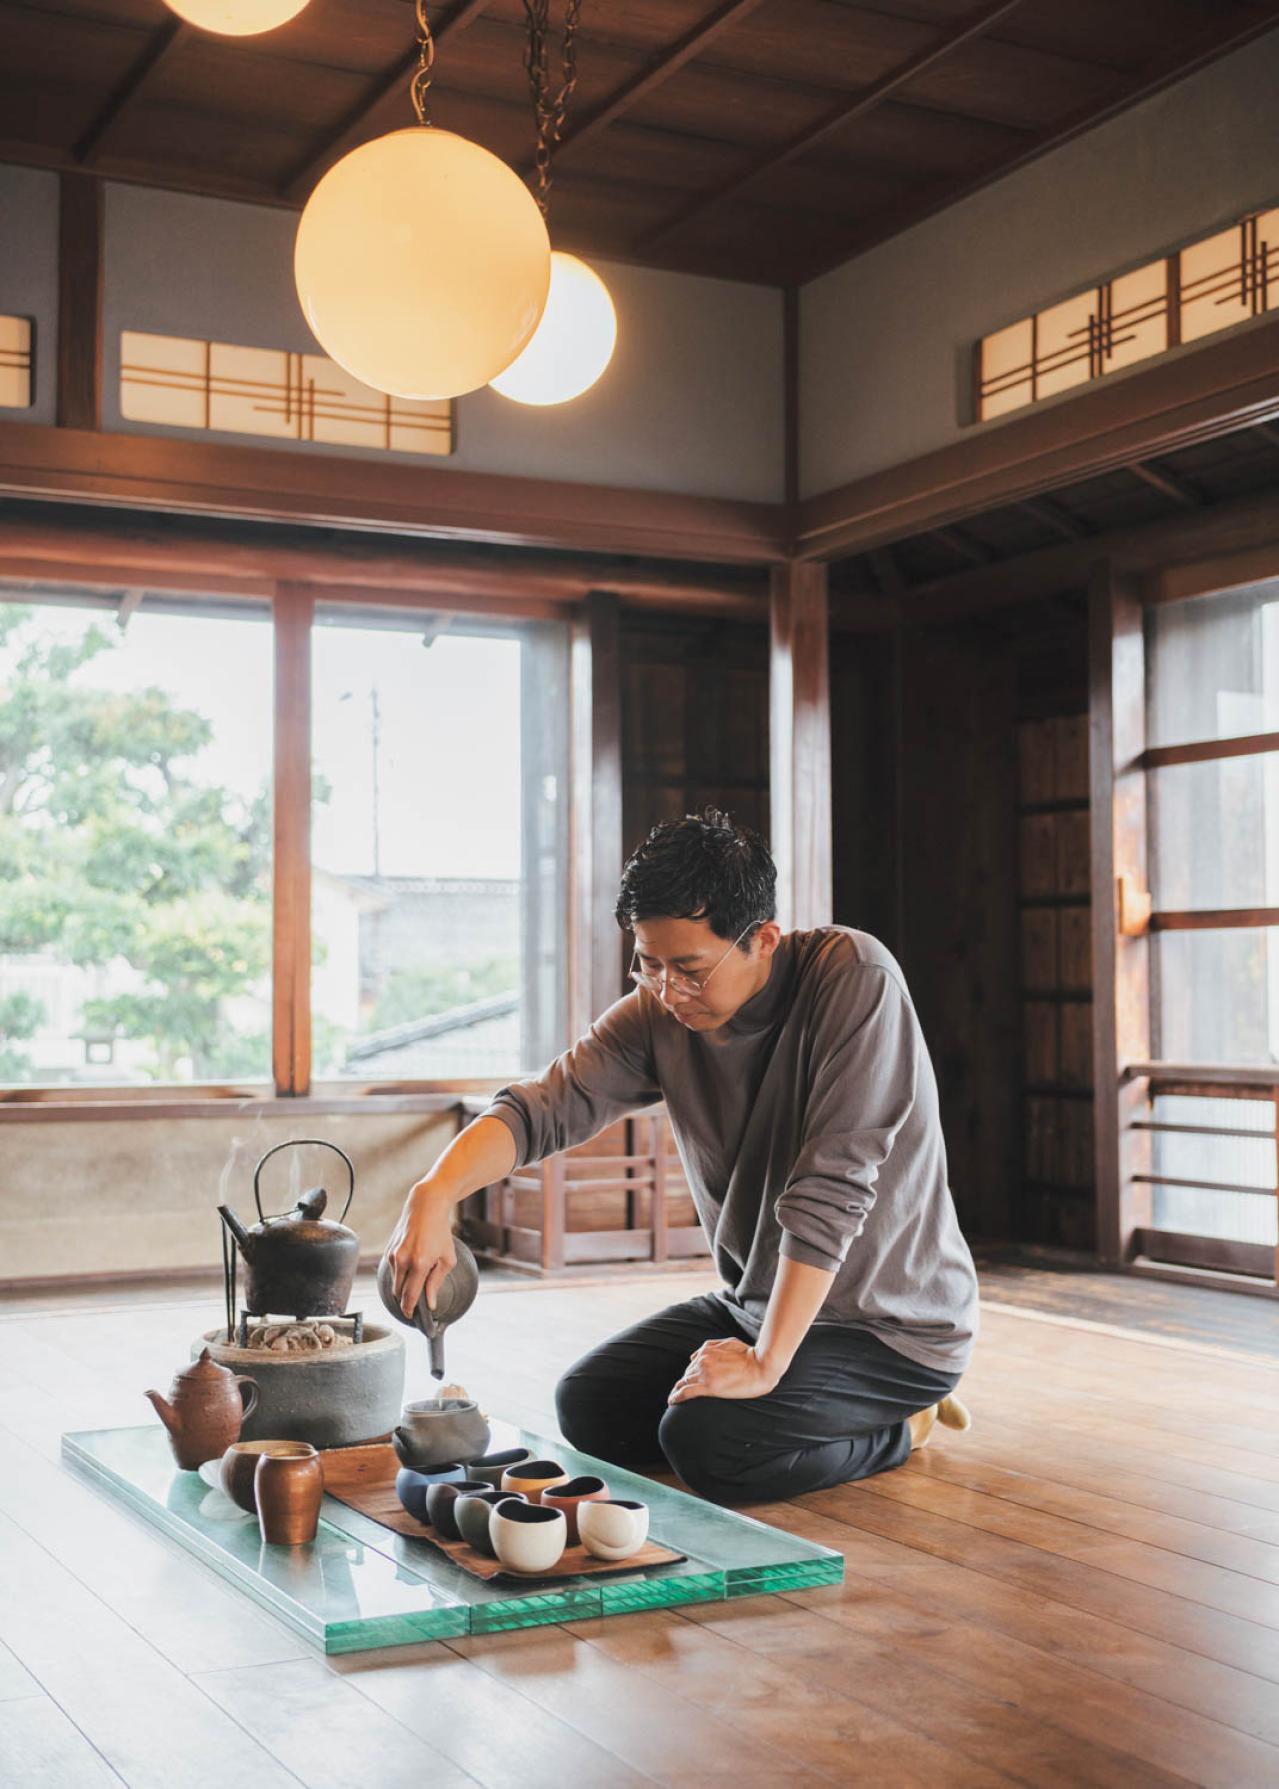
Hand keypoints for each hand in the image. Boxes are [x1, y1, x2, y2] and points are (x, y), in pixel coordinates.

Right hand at [383, 1182, 456, 1319]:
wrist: (425, 1207)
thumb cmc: (440, 1232)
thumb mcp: (447, 1258)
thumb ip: (436, 1282)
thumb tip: (430, 1303)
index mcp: (419, 1264)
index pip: (409, 1296)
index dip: (410, 1310)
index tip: (412, 1316)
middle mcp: (402, 1260)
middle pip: (398, 1293)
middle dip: (406, 1300)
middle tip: (416, 1302)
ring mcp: (393, 1255)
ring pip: (394, 1282)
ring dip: (403, 1286)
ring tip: (417, 1277)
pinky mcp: (388, 1251)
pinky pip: (393, 1270)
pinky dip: (401, 1273)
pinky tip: (411, 1265)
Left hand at [667, 1338, 780, 1403]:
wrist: (761, 1366)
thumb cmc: (749, 1355)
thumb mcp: (729, 1342)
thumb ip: (711, 1346)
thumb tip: (694, 1355)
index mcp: (707, 1350)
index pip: (692, 1363)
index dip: (690, 1373)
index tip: (687, 1380)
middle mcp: (702, 1360)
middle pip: (688, 1373)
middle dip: (685, 1382)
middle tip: (681, 1391)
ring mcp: (704, 1374)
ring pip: (684, 1382)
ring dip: (678, 1389)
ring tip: (673, 1398)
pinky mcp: (708, 1387)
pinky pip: (686, 1392)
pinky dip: (676, 1396)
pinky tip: (672, 1401)